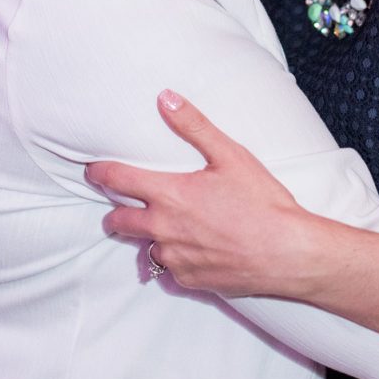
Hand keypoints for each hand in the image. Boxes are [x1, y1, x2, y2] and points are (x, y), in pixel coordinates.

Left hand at [87, 90, 307, 295]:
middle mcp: (163, 229)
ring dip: (150, 236)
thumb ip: (194, 126)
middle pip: (118, 221)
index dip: (99, 173)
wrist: (286, 252)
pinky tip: (195, 247)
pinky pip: (170, 268)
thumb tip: (165, 98)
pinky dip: (175, 256)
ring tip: (168, 227)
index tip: (92, 170)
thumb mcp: (230, 155)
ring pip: (145, 247)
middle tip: (120, 204)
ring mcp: (174, 258)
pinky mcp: (188, 280)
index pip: (117, 181)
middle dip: (115, 211)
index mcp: (169, 194)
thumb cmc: (262, 201)